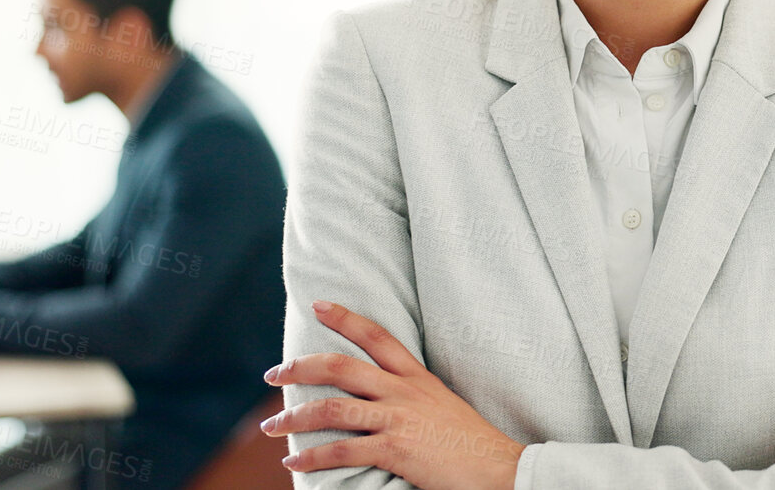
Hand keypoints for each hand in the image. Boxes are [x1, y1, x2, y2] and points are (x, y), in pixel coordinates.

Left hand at [262, 300, 523, 489]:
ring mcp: (400, 419)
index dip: (345, 317)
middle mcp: (405, 393)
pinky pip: (343, 450)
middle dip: (300, 367)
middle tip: (274, 374)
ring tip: (271, 426)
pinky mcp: (397, 450)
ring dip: (294, 417)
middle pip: (342, 367)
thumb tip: (381, 401)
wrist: (502, 470)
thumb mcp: (443, 407)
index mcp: (418, 379)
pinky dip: (312, 456)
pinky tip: (294, 462)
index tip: (318, 305)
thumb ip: (412, 399)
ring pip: (333, 408)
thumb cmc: (472, 445)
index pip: (378, 336)